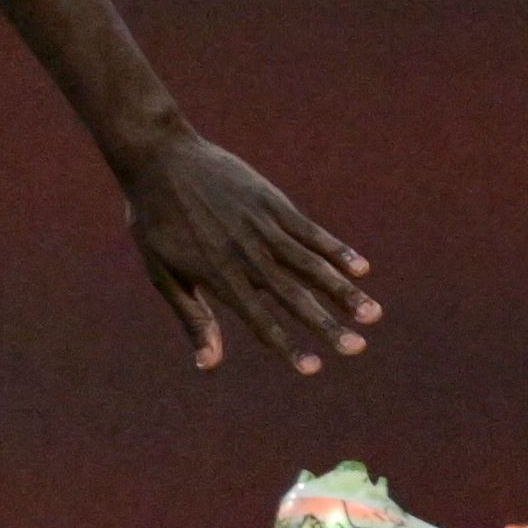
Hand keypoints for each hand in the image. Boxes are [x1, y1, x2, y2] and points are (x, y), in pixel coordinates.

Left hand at [116, 131, 376, 372]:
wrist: (158, 157)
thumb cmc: (154, 221)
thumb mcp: (163, 273)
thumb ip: (193, 319)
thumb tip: (209, 365)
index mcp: (218, 277)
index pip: (260, 321)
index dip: (288, 347)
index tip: (314, 369)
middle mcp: (245, 255)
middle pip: (294, 298)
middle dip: (328, 325)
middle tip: (357, 348)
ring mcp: (262, 227)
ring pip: (311, 265)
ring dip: (344, 291)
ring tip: (373, 314)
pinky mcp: (272, 202)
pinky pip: (310, 231)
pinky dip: (336, 249)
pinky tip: (361, 267)